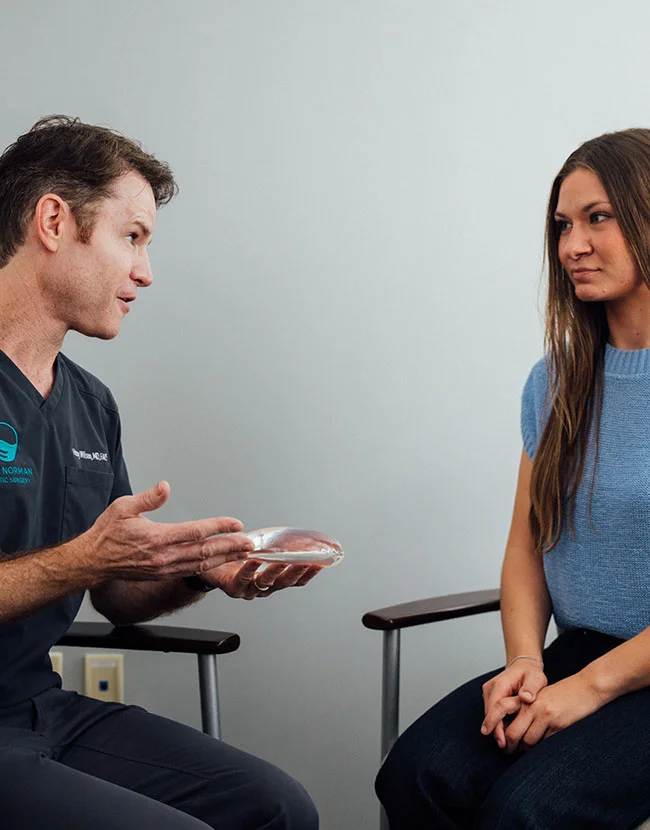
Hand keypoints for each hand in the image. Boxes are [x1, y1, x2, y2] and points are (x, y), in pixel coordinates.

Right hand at [85, 481, 253, 580]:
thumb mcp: (123, 507)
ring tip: (242, 554)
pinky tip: (220, 563)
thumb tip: (165, 486)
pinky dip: (209, 567)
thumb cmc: (106, 534)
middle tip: (250, 543)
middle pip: (205, 552)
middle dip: (231, 547)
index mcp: (157, 538)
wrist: (92, 562)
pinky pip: (190, 571)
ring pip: (201, 564)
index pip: (196, 532)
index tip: (236, 523)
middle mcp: (164, 557)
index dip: (219, 527)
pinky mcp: (162, 575)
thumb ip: (148, 498)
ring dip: (224, 559)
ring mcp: (164, 569)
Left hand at [201, 557, 322, 598]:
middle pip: (283, 583)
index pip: (295, 580)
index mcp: (273, 579)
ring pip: (265, 583)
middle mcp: (263, 587)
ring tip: (281, 561)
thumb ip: (275, 545)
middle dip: (296, 572)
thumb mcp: (260, 549)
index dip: (308, 573)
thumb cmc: (235, 557)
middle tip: (305, 563)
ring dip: (274, 572)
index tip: (320, 564)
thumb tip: (294, 533)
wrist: (208, 565)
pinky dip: (248, 570)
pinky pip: (242, 580)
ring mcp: (248, 589)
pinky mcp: (233, 588)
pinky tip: (253, 560)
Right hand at [481, 659, 546, 749]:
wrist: (523, 666)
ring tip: (506, 745)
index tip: (500, 740)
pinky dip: (498, 724)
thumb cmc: (530, 673)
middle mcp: (491, 688)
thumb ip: (531, 688)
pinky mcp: (491, 698)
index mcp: (500, 684)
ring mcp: (489, 693)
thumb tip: (526, 698)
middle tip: (505, 747)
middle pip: (490, 713)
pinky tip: (506, 735)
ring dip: (496, 729)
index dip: (496, 724)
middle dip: (496, 731)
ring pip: (489, 714)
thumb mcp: (536, 678)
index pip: (494, 706)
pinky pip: (492, 713)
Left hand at [500, 672, 607, 753]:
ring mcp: (546, 716)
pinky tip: (544, 746)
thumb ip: (527, 709)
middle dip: (510, 746)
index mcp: (525, 699)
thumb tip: (513, 731)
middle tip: (511, 752)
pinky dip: (543, 748)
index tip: (500, 740)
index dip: (497, 728)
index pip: (502, 712)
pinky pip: (545, 743)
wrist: (586, 687)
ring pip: (529, 742)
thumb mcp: (540, 696)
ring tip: (528, 750)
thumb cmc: (563, 694)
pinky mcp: (559, 726)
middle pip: (513, 734)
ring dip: (528, 749)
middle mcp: (533, 707)